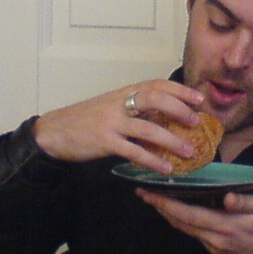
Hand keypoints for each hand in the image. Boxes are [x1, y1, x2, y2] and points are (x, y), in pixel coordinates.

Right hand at [33, 80, 208, 173]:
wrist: (54, 131)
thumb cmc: (86, 120)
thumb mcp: (111, 106)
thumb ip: (135, 109)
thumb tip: (165, 116)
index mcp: (123, 93)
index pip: (156, 84)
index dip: (180, 91)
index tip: (199, 99)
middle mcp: (119, 103)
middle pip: (155, 99)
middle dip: (179, 109)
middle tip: (196, 123)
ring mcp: (111, 122)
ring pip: (148, 129)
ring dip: (172, 141)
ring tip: (189, 152)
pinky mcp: (104, 141)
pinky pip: (134, 151)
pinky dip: (152, 161)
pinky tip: (165, 168)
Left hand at [136, 187, 252, 253]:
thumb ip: (246, 202)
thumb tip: (227, 198)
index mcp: (226, 227)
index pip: (188, 215)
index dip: (167, 204)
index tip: (150, 193)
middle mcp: (215, 239)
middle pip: (180, 223)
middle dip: (160, 207)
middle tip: (143, 191)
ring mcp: (214, 247)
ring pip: (185, 229)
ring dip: (168, 213)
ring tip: (154, 198)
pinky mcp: (215, 249)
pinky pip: (194, 232)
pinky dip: (181, 219)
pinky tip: (177, 208)